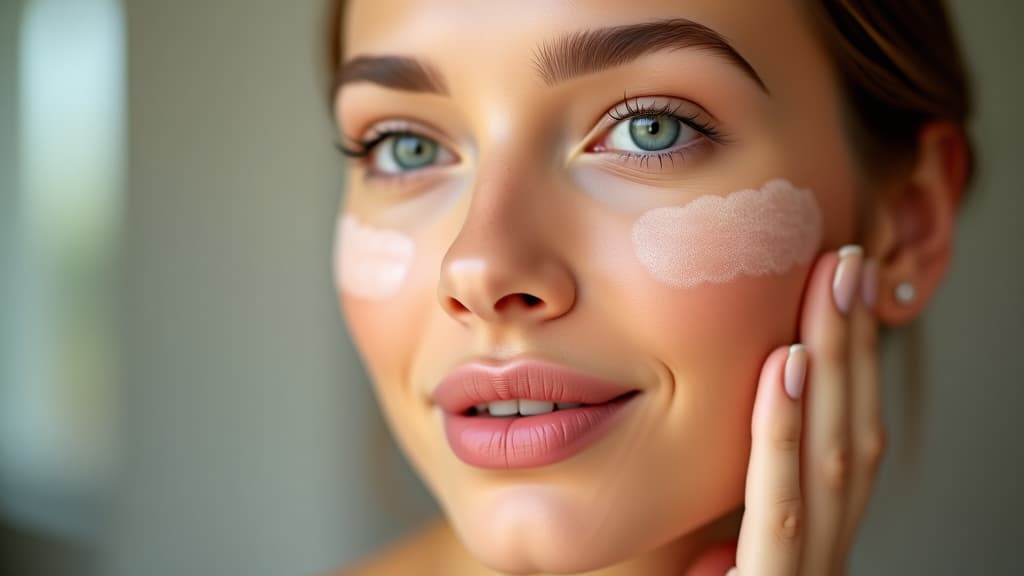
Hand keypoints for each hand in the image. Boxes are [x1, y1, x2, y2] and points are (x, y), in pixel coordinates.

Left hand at [692, 245, 885, 574]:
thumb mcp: (723, 571)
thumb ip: (736, 536)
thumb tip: (720, 516)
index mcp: (817, 541)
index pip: (847, 439)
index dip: (852, 363)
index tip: (843, 292)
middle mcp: (827, 554)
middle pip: (852, 431)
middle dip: (853, 341)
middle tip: (848, 259)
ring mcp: (807, 574)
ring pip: (830, 455)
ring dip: (834, 360)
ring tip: (831, 283)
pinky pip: (780, 505)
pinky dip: (784, 429)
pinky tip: (788, 363)